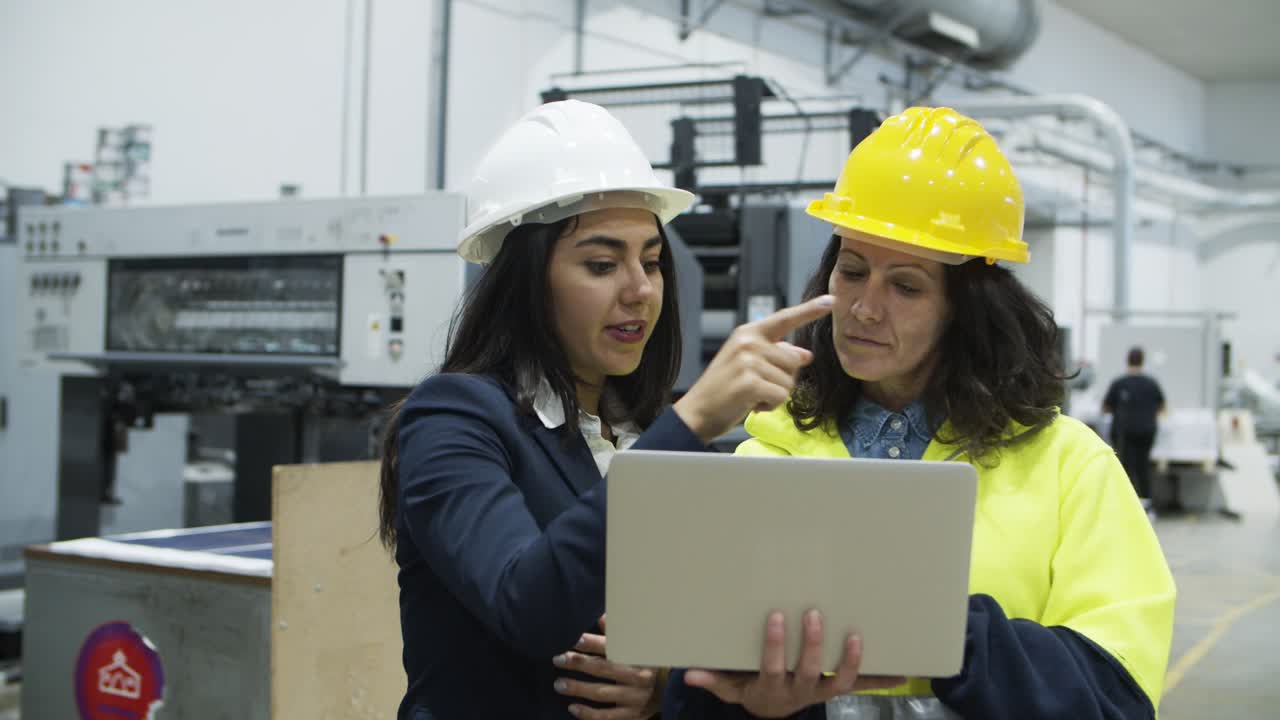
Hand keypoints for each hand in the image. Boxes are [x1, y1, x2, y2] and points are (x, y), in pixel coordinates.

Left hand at [553, 616, 661, 718]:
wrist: (675, 687)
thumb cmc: (652, 661)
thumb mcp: (642, 644)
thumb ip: (620, 631)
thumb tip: (599, 616)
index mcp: (640, 655)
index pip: (611, 647)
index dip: (591, 643)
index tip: (573, 638)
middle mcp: (639, 676)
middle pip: (603, 668)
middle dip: (578, 663)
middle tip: (558, 659)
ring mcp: (636, 698)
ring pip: (601, 693)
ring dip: (578, 688)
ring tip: (559, 684)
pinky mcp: (634, 715)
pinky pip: (607, 717)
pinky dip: (588, 714)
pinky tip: (572, 708)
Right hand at [675, 295, 834, 441]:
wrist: (697, 412)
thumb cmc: (724, 389)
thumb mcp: (750, 366)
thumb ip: (776, 356)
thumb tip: (805, 354)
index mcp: (748, 333)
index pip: (785, 318)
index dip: (810, 310)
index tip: (831, 300)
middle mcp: (748, 342)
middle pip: (794, 360)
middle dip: (782, 379)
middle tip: (756, 387)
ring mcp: (748, 361)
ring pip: (789, 381)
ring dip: (775, 395)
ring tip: (750, 395)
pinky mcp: (750, 382)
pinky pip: (781, 395)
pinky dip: (770, 405)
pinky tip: (751, 404)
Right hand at [684, 610, 905, 717]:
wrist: (773, 711)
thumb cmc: (751, 688)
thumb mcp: (731, 686)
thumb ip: (714, 678)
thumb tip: (689, 672)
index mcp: (771, 687)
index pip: (772, 665)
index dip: (775, 644)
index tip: (777, 616)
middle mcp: (799, 691)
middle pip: (808, 669)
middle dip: (812, 643)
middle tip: (814, 612)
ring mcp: (820, 691)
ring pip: (838, 681)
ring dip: (849, 661)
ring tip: (856, 636)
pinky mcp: (837, 688)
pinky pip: (861, 687)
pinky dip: (881, 680)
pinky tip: (902, 672)